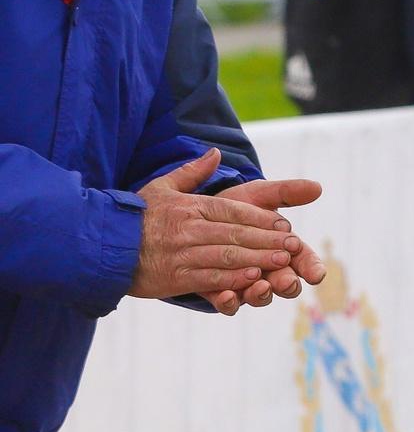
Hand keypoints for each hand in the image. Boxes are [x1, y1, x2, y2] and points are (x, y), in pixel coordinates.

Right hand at [130, 150, 303, 305]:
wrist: (101, 246)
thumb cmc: (136, 217)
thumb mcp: (162, 188)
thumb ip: (192, 172)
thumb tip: (216, 153)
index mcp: (189, 207)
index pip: (233, 210)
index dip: (261, 218)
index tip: (284, 224)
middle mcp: (187, 229)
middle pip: (236, 234)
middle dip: (268, 240)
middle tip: (294, 246)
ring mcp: (181, 254)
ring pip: (227, 256)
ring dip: (258, 259)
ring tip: (282, 262)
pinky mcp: (174, 277)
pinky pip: (209, 278)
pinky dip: (233, 278)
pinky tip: (253, 278)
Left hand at [202, 177, 327, 311]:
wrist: (192, 218)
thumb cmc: (232, 207)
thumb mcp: (258, 195)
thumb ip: (286, 193)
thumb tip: (317, 187)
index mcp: (283, 248)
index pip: (304, 261)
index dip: (312, 268)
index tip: (316, 274)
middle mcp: (268, 270)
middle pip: (285, 283)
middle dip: (287, 284)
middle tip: (287, 282)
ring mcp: (246, 284)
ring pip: (259, 296)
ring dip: (261, 294)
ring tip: (261, 287)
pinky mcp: (220, 292)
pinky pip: (227, 303)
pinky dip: (229, 302)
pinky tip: (226, 295)